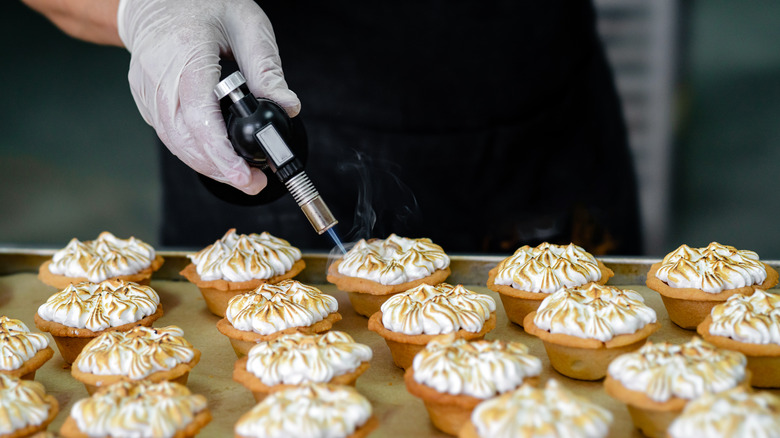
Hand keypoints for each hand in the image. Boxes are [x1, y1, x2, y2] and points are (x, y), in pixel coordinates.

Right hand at [118, 0, 299, 193]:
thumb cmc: (200, 4)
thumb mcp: (246, 25)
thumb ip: (267, 69)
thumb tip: (287, 107)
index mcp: (186, 55)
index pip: (200, 117)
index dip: (222, 154)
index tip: (244, 176)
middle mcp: (160, 77)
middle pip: (186, 140)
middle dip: (221, 169)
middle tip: (253, 182)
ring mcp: (147, 91)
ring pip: (175, 143)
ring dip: (208, 165)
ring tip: (241, 174)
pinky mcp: (145, 100)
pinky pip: (168, 135)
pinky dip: (193, 151)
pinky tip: (217, 156)